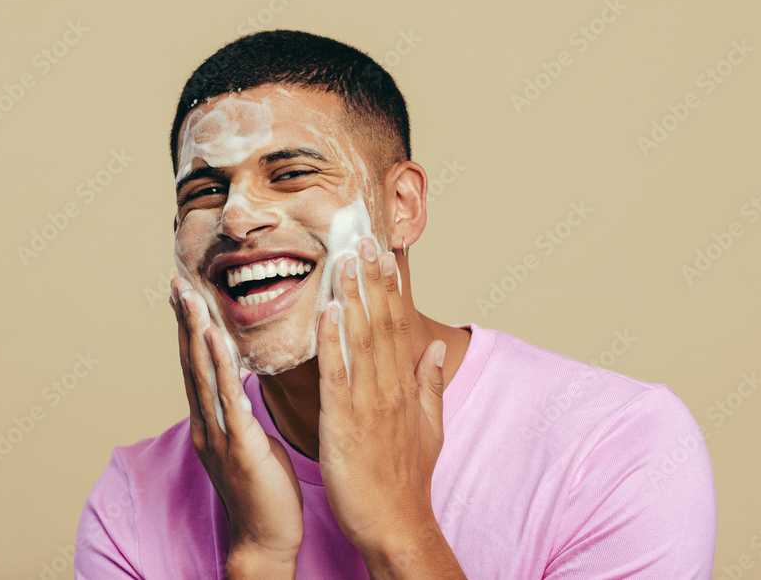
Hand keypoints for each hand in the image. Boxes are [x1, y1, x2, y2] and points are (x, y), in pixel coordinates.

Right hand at [169, 277, 303, 574]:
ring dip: (194, 331)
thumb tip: (245, 382)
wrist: (266, 539)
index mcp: (212, 421)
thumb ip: (243, 410)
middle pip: (191, 362)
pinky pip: (227, 398)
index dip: (190, 329)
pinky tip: (212, 336)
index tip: (185, 295)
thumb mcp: (252, 441)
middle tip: (177, 282)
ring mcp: (218, 434)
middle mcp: (207, 423)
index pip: (197, 366)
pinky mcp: (238, 445)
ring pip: (202, 373)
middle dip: (185, 321)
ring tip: (189, 295)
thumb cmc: (266, 491)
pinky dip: (218, 364)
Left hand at [315, 239, 447, 555]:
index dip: (391, 287)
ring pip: (361, 340)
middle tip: (363, 237)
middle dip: (372, 278)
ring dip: (353, 296)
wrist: (396, 523)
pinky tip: (327, 311)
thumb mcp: (429, 427)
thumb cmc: (406, 477)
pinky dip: (332, 342)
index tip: (383, 252)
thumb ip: (429, 384)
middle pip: (382, 322)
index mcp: (404, 386)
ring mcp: (368, 403)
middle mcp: (390, 387)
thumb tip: (432, 348)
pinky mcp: (343, 422)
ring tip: (344, 259)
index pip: (399, 325)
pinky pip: (337, 375)